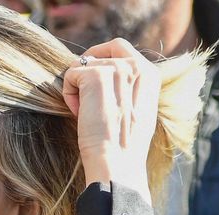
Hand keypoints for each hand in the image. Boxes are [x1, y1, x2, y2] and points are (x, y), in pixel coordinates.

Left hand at [62, 38, 160, 204]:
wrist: (117, 163)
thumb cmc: (124, 144)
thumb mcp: (136, 110)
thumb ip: (128, 87)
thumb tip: (102, 72)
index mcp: (150, 74)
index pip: (120, 47)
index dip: (101, 56)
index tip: (90, 74)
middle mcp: (137, 66)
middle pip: (99, 53)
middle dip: (86, 74)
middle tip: (84, 100)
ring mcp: (116, 68)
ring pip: (83, 66)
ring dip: (78, 89)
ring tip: (86, 114)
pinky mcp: (96, 75)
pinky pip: (70, 74)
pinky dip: (68, 95)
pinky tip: (80, 114)